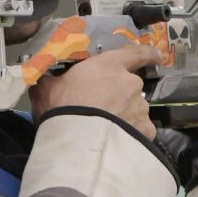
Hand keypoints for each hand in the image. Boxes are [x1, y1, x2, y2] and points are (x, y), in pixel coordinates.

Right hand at [29, 45, 162, 139]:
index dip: (147, 54)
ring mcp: (139, 108)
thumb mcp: (47, 89)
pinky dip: (131, 134)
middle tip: (100, 109)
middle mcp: (130, 84)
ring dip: (123, 116)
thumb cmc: (62, 110)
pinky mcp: (144, 130)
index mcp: (109, 66)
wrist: (77, 143)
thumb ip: (50, 80)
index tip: (156, 55)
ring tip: (103, 129)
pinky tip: (116, 140)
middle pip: (130, 87)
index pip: (136, 53)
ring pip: (135, 109)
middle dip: (119, 97)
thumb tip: (41, 80)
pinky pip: (140, 130)